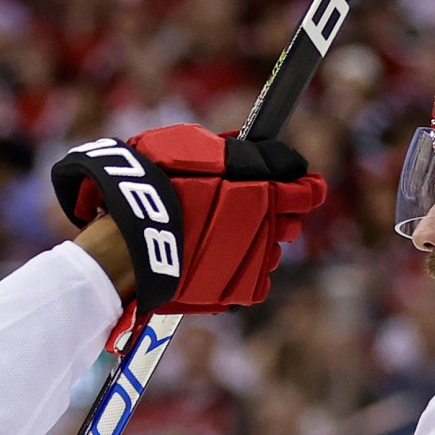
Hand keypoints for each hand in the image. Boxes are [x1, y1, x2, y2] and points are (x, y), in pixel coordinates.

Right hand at [51, 125, 325, 316]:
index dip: (307, 188)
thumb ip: (226, 148)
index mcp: (261, 189)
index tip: (304, 187)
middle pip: (289, 224)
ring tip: (221, 238)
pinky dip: (241, 273)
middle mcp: (264, 226)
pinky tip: (217, 262)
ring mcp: (252, 261)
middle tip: (248, 210)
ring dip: (255, 244)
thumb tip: (245, 143)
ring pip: (271, 253)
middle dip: (276, 216)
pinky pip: (254, 282)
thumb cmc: (151, 183)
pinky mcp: (236, 291)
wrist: (128, 238)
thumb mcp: (188, 146)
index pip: (306, 191)